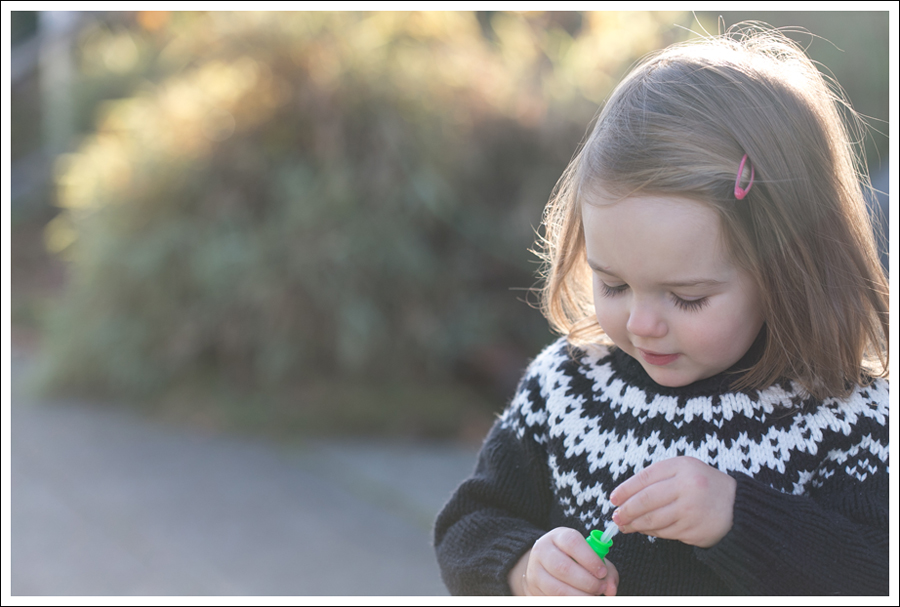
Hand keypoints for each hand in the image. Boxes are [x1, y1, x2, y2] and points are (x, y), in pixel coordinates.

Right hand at [507, 527, 617, 595]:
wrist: (544, 566)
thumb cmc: (573, 559)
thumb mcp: (589, 557)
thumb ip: (607, 570)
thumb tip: (611, 589)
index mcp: (558, 536)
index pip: (572, 542)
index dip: (589, 559)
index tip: (602, 572)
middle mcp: (542, 550)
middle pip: (563, 567)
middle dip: (587, 582)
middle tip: (600, 588)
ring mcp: (535, 570)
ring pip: (557, 588)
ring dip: (579, 596)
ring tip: (592, 596)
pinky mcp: (533, 588)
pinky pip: (553, 599)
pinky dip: (570, 601)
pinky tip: (579, 599)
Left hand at [609, 456, 735, 547]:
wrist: (738, 506)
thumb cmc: (704, 485)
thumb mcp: (684, 469)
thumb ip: (658, 477)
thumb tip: (626, 494)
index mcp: (682, 467)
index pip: (645, 477)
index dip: (625, 489)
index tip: (613, 498)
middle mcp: (686, 487)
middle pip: (645, 500)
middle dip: (626, 510)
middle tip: (616, 516)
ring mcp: (690, 510)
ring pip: (652, 519)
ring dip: (634, 524)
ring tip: (624, 525)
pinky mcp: (693, 530)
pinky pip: (664, 532)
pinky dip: (650, 532)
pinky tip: (643, 530)